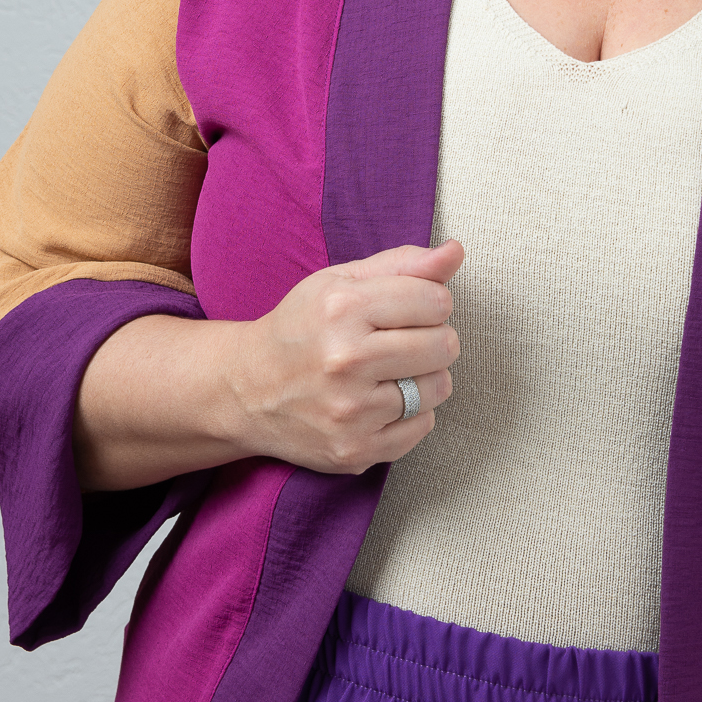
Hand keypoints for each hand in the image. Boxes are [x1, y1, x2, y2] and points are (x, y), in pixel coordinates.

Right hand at [73, 239, 463, 491]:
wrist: (245, 391)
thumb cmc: (300, 328)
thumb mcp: (341, 282)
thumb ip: (403, 264)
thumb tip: (456, 252)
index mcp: (343, 307)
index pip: (437, 301)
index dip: (430, 303)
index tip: (407, 310)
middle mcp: (346, 360)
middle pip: (444, 345)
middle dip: (432, 339)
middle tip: (399, 342)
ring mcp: (350, 411)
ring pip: (438, 388)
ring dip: (424, 378)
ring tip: (389, 372)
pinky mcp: (354, 450)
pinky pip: (421, 428)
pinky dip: (410, 415)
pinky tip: (379, 402)